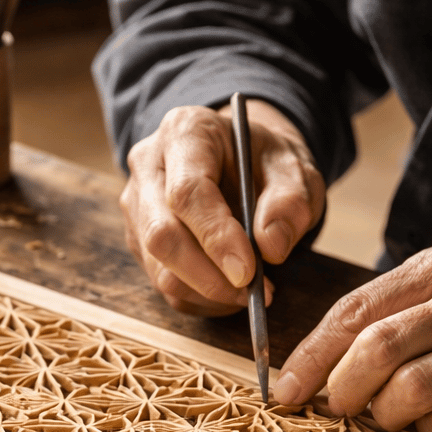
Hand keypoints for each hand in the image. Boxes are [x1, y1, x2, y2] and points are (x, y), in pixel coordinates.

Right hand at [120, 100, 325, 315]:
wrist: (242, 163)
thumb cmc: (265, 163)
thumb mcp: (294, 169)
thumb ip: (290, 202)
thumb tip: (271, 248)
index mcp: (185, 133)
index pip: (187, 192)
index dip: (215, 236)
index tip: (248, 271)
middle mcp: (149, 167)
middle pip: (161, 234)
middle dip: (208, 276)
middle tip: (253, 293)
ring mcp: (137, 207)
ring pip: (159, 268)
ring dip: (208, 292)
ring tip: (251, 291)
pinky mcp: (140, 241)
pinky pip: (164, 284)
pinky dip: (201, 299)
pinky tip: (230, 290)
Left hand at [273, 240, 431, 431]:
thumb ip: (399, 310)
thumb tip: (323, 361)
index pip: (356, 309)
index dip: (311, 355)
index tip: (284, 389)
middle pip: (375, 348)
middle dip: (338, 388)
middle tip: (332, 408)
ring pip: (410, 390)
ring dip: (384, 415)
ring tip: (390, 417)